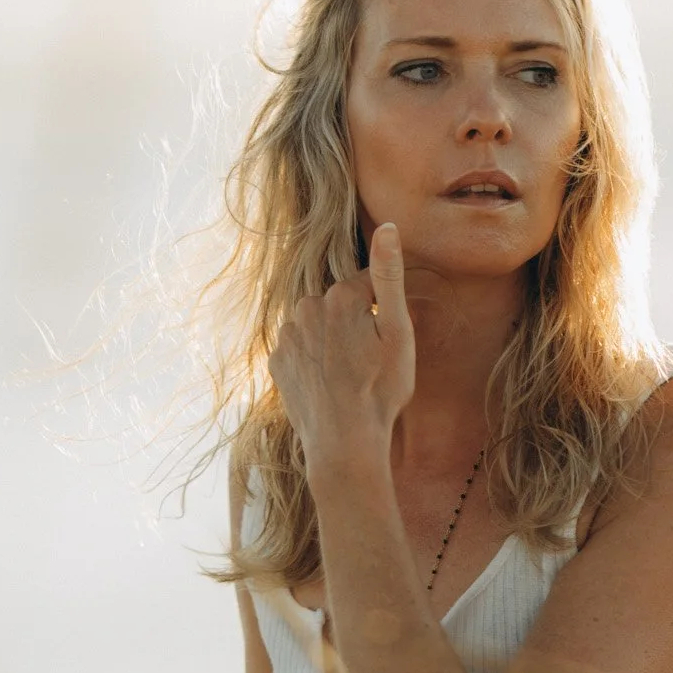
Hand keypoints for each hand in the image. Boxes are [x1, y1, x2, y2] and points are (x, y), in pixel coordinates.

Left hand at [267, 220, 414, 474]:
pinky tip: (329, 384)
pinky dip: (314, 361)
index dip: (385, 312)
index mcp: (338, 297)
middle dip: (356, 324)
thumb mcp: (397, 332)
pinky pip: (301, 350)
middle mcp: (305, 309)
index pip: (369, 287)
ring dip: (333, 341)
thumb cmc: (380, 390)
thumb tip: (389, 227)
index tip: (390, 342)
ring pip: (319, 327)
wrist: (344, 444)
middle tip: (371, 361)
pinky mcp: (275, 363)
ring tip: (350, 376)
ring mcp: (287, 338)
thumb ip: (389, 276)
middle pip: (340, 305)